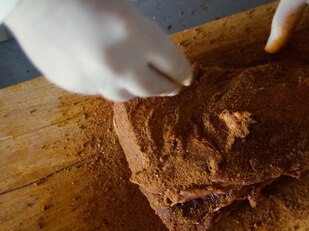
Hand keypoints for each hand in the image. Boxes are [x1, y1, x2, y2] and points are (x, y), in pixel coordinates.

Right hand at [5, 0, 191, 100]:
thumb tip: (159, 55)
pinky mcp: (74, 85)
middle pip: (155, 89)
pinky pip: (100, 91)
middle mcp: (120, 63)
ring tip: (139, 79)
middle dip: (166, 86)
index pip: (175, 66)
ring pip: (127, 94)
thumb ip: (145, 34)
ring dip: (136, 87)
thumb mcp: (124, 6)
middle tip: (171, 85)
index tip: (185, 75)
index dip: (183, 71)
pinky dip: (107, 82)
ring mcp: (95, 78)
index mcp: (136, 35)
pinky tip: (104, 69)